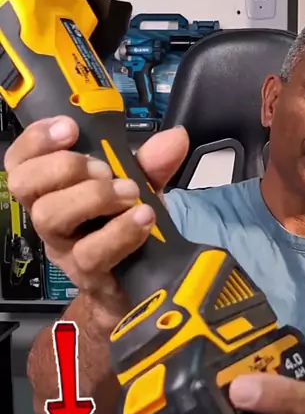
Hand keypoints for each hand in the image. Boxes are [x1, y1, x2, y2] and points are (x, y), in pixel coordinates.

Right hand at [5, 116, 188, 318]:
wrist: (141, 286)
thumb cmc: (126, 228)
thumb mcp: (140, 188)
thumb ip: (153, 162)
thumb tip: (175, 139)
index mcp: (53, 189)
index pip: (21, 159)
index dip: (37, 139)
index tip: (70, 127)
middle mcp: (49, 217)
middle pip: (25, 184)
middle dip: (65, 165)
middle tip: (105, 169)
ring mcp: (64, 248)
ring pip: (51, 216)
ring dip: (92, 196)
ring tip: (130, 193)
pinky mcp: (87, 275)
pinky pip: (91, 253)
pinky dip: (120, 231)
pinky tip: (143, 218)